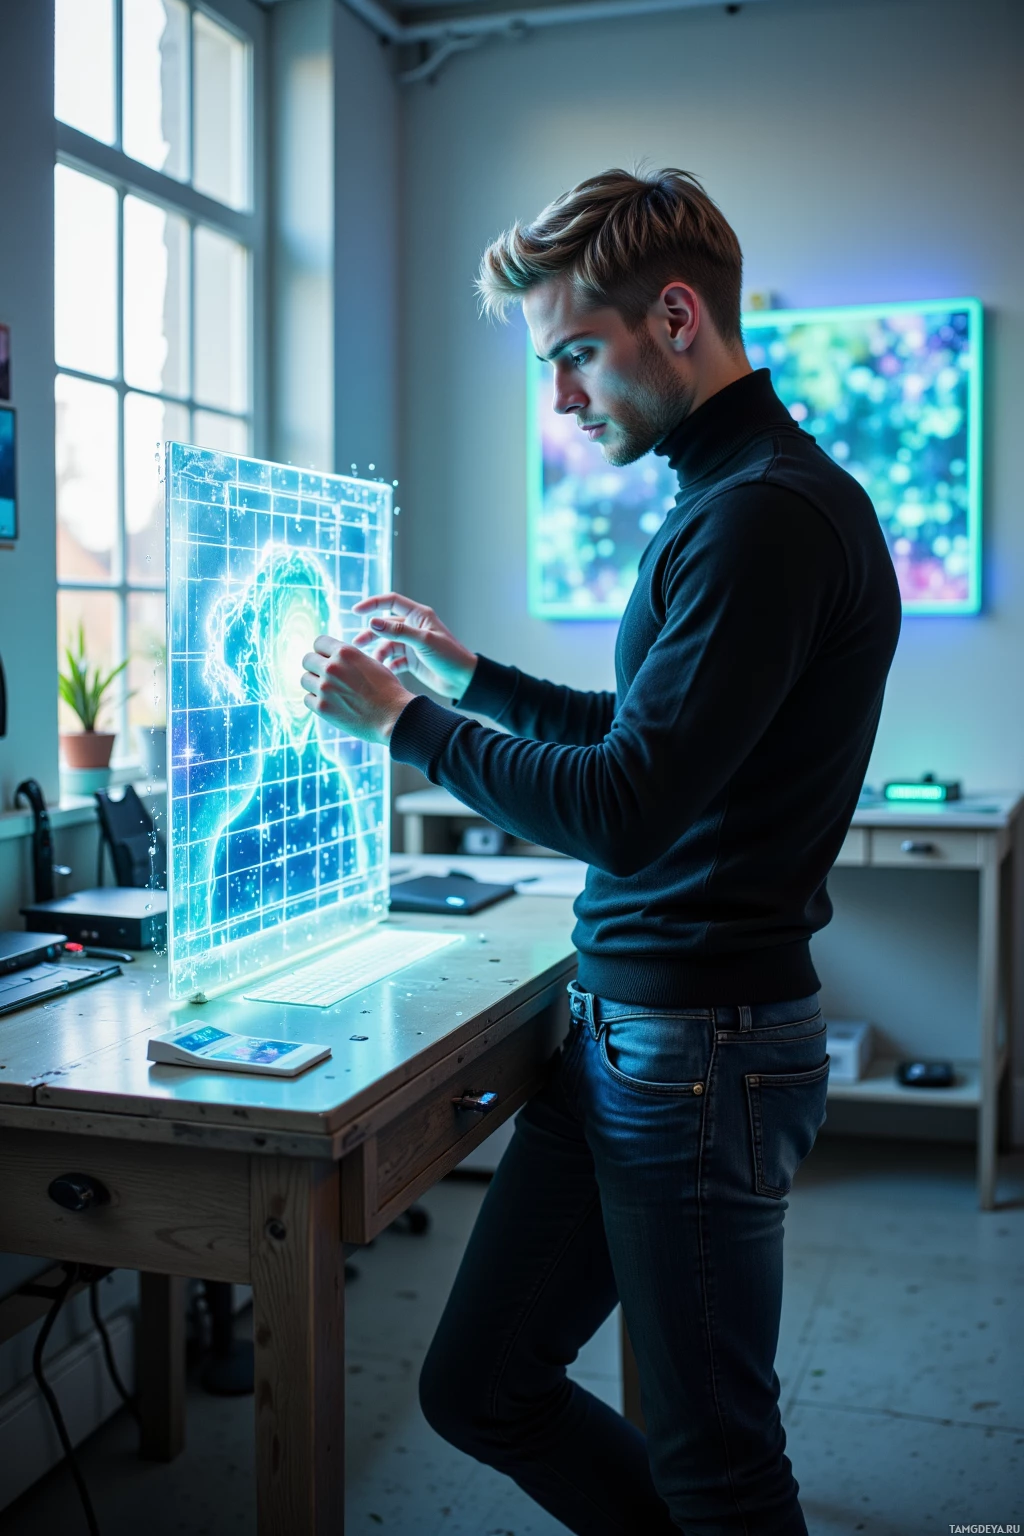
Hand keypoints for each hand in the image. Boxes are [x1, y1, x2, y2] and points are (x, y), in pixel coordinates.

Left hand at [300, 635, 415, 743]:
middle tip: (325, 676)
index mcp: (345, 652)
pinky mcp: (322, 708)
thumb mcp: (370, 662)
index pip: (318, 641)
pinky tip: (330, 704)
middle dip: (315, 667)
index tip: (326, 658)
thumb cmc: (387, 690)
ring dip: (314, 684)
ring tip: (329, 691)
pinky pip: (307, 699)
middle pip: (307, 660)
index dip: (322, 651)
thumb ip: (349, 658)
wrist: (393, 716)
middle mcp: (332, 667)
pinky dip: (315, 701)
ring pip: (305, 679)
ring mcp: (325, 688)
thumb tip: (332, 656)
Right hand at [352, 591, 477, 699]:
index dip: (373, 604)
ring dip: (378, 652)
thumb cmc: (449, 656)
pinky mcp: (412, 660)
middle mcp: (414, 627)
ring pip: (387, 644)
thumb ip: (398, 631)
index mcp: (419, 615)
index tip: (356, 611)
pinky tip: (384, 672)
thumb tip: (372, 622)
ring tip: (371, 663)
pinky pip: (393, 660)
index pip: (391, 601)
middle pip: (385, 626)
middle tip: (356, 645)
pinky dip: (387, 665)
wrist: (463, 680)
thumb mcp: (423, 641)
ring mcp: (412, 644)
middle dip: (370, 634)